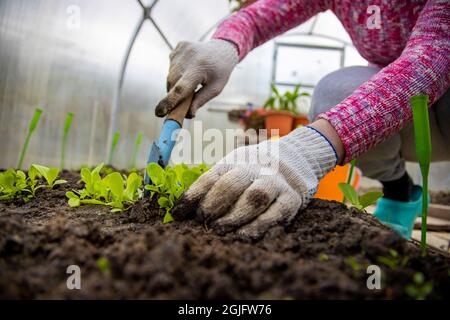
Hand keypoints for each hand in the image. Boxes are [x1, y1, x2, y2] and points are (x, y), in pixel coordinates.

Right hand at [155, 40, 238, 117]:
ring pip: (170, 76)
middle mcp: (189, 57)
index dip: (170, 101)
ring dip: (176, 84)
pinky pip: (172, 66)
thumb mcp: (215, 88)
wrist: (222, 49)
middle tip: (183, 100)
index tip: (159, 113)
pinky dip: (177, 73)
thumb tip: (187, 115)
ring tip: (190, 80)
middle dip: (174, 95)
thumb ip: (200, 101)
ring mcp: (182, 50)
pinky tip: (189, 69)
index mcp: (200, 68)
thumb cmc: (220, 72)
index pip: (181, 88)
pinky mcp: (178, 46)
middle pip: (172, 84)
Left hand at [172, 127, 336, 239]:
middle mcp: (255, 169)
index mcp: (235, 161)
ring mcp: (275, 183)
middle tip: (202, 221)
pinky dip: (258, 227)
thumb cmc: (253, 170)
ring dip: (234, 216)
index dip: (192, 195)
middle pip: (232, 184)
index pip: (210, 177)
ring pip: (255, 197)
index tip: (177, 213)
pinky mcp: (291, 199)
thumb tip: (182, 211)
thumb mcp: (233, 167)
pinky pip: (275, 213)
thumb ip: (213, 185)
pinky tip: (243, 236)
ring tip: (218, 230)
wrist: (294, 158)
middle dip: (213, 205)